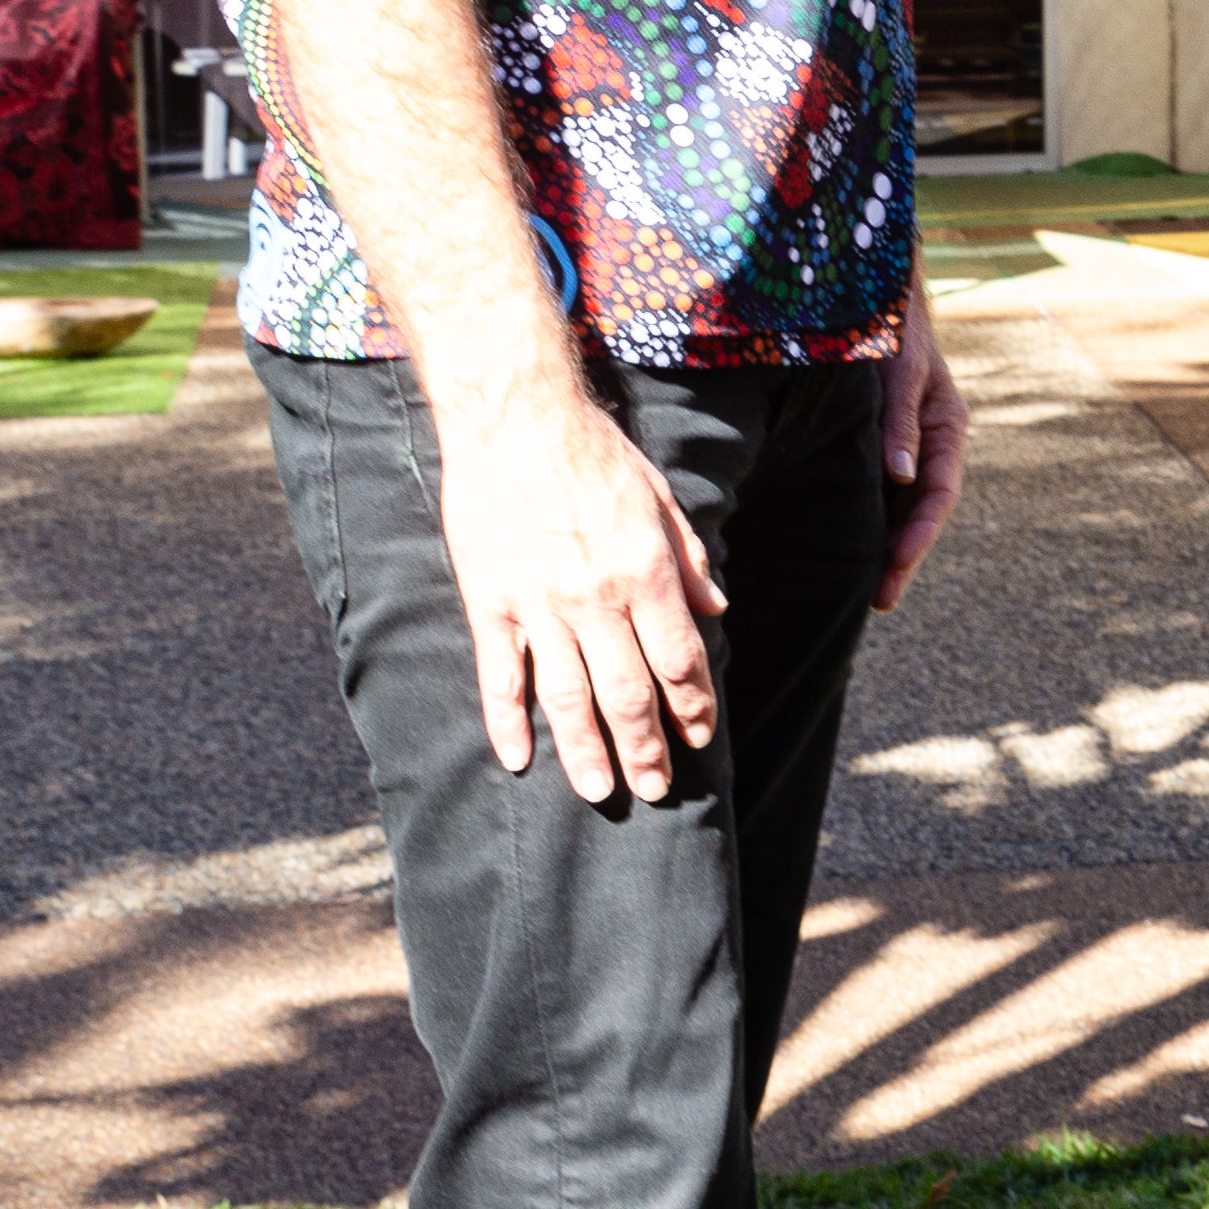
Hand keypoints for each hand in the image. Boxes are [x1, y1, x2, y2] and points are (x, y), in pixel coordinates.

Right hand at [435, 383, 724, 802]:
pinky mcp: (492, 603)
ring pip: (568, 699)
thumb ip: (689, 556)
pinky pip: (500, 677)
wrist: (514, 416)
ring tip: (601, 793)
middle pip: (628, 693)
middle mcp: (596, 598)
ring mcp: (539, 605)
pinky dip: (507, 722)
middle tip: (657, 789)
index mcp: (645, 571)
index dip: (693, 705)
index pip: (679, 659)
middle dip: (647, 748)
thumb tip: (717, 608)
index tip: (701, 735)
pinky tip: (518, 760)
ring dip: (587, 753)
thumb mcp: (659, 496)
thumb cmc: (593, 452)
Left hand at [874, 279, 970, 611]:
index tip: (894, 569)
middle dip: (901, 557)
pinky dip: (864, 517)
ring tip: (861, 590)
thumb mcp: (903, 370)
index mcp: (946, 427)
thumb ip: (903, 421)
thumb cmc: (893, 325)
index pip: (939, 494)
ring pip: (897, 504)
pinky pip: (873, 487)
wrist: (869, 291)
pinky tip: (841, 544)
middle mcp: (927, 441)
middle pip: (919, 510)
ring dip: (882, 544)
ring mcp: (902, 443)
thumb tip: (902, 477)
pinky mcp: (874, 440)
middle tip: (880, 601)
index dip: (919, 535)